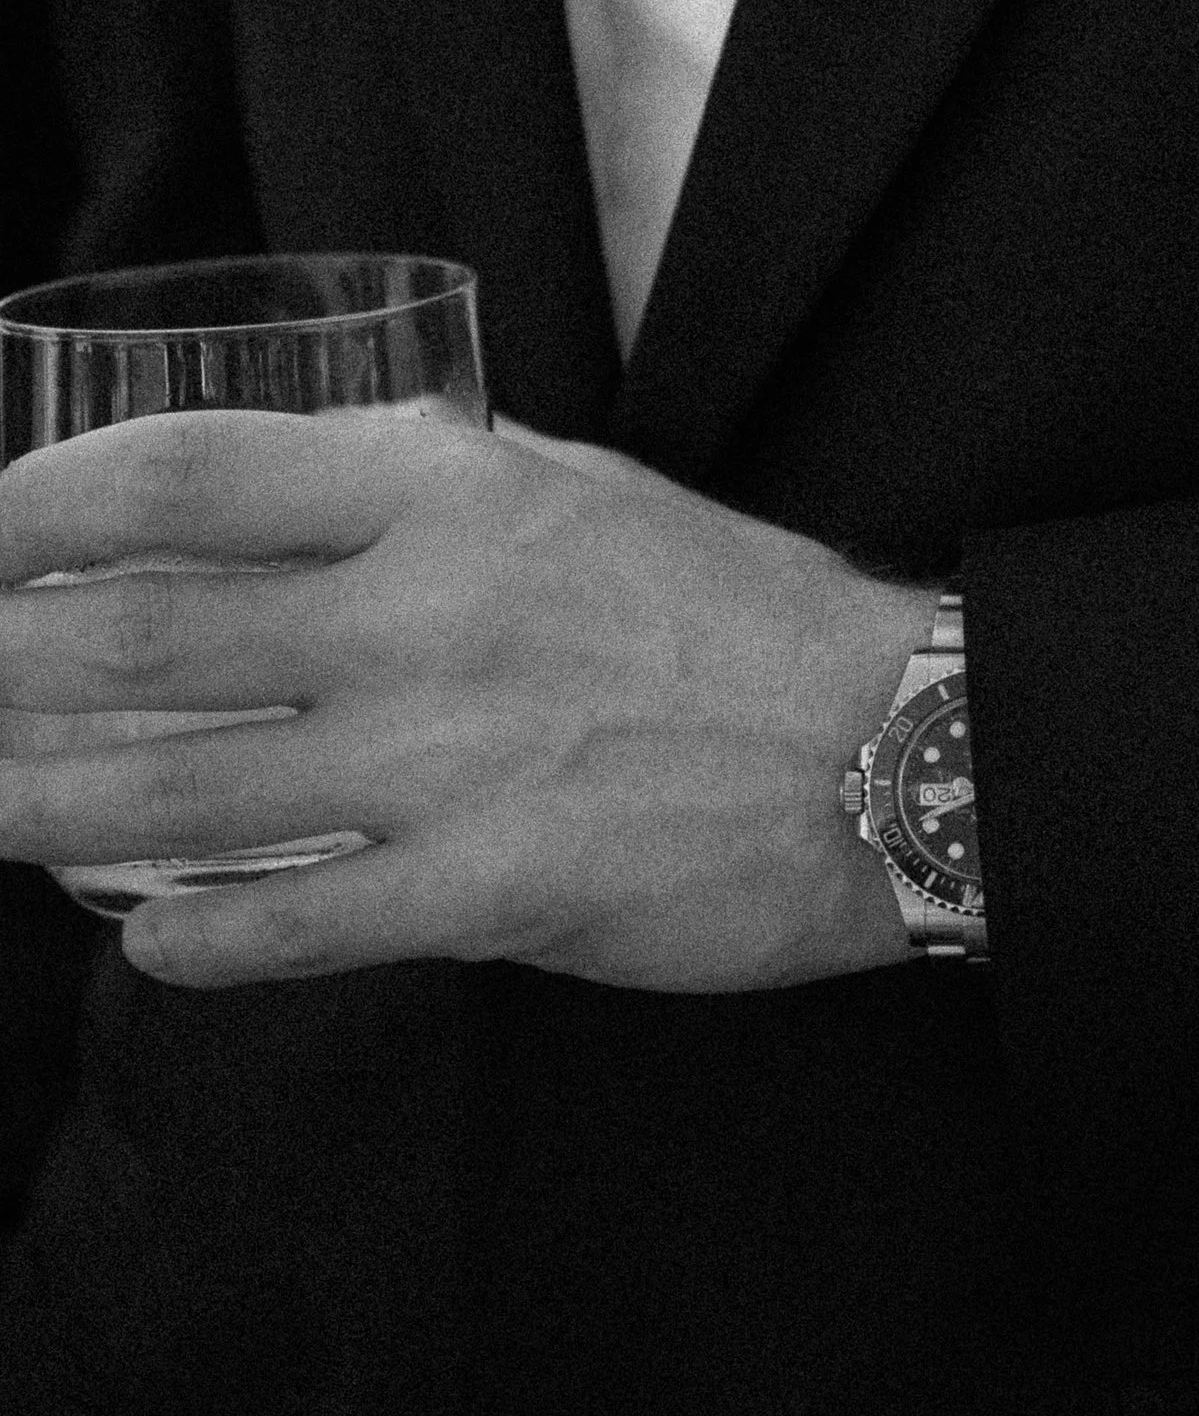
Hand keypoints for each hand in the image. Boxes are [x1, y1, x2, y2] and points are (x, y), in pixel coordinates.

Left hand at [0, 409, 937, 992]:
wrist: (895, 742)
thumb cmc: (733, 612)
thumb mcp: (577, 494)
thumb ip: (431, 495)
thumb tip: (283, 502)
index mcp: (450, 489)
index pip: (187, 473)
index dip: (41, 505)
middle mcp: (431, 610)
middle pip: (140, 635)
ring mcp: (454, 754)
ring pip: (177, 789)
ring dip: (39, 805)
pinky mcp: (492, 887)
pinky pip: (291, 923)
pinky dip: (191, 940)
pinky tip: (140, 942)